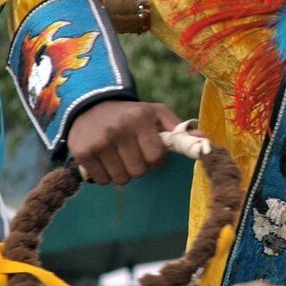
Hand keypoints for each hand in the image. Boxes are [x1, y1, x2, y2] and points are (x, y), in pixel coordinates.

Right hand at [67, 100, 182, 184]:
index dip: (156, 159)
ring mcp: (99, 142)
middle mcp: (118, 130)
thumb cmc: (130, 113)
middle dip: (140, 166)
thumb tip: (203, 139)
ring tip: (119, 157)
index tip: (151, 152)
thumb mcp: (155, 113)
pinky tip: (105, 160)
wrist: (90, 104)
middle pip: (139, 171)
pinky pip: (103, 180)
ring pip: (122, 178)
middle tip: (133, 154)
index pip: (156, 156)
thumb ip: (178, 127)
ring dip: (124, 173)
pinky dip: (106, 176)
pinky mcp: (83, 152)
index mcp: (140, 119)